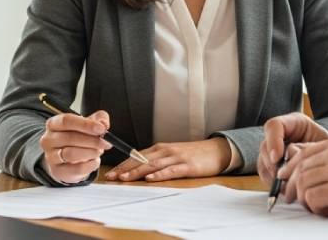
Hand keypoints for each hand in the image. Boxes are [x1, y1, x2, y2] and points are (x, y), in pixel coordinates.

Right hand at [38, 110, 111, 183]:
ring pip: (71, 154)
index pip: (67, 121)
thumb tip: (104, 124)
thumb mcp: (89, 123)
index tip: (101, 129)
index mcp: (54, 124)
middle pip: (69, 138)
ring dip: (90, 152)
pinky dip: (90, 165)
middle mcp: (48, 140)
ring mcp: (50, 157)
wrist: (68, 159)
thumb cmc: (78, 137)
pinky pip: (76, 169)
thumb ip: (99, 119)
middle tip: (106, 142)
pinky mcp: (58, 171)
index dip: (86, 124)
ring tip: (99, 151)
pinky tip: (95, 161)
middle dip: (92, 140)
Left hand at [104, 137, 230, 181]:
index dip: (124, 165)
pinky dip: (159, 174)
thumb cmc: (192, 154)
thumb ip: (157, 159)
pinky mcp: (186, 166)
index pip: (137, 156)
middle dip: (125, 169)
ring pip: (153, 165)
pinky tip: (150, 178)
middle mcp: (165, 151)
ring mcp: (176, 157)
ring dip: (137, 172)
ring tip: (125, 178)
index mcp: (160, 148)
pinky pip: (170, 170)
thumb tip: (139, 169)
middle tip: (112, 177)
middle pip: (141, 160)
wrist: (216, 151)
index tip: (111, 173)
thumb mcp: (172, 154)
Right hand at [257, 112, 327, 184]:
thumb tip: (291, 155)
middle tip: (281, 177)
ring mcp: (275, 151)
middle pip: (265, 146)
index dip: (273, 141)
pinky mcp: (274, 166)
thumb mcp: (327, 144)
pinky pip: (265, 174)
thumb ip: (311, 147)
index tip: (278, 157)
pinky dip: (273, 183)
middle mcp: (281, 135)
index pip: (274, 126)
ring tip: (286, 186)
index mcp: (293, 123)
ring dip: (272, 176)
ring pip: (263, 162)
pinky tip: (285, 189)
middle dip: (272, 164)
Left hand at [278, 135, 327, 220]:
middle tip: (292, 198)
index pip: (305, 152)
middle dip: (292, 185)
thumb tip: (314, 168)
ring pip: (303, 183)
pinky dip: (315, 207)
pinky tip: (327, 211)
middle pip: (300, 167)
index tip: (284, 178)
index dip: (291, 167)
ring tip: (316, 207)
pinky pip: (312, 198)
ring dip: (305, 199)